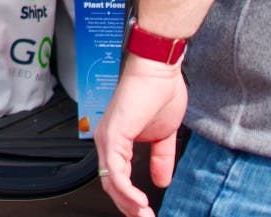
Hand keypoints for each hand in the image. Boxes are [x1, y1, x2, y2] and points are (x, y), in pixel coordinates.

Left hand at [94, 56, 188, 216]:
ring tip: (144, 214)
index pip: (117, 177)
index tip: (146, 211)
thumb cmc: (159, 92)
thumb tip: (162, 180)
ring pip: (110, 180)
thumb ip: (160, 158)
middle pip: (110, 183)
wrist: (159, 69)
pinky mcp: (112, 134)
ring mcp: (107, 137)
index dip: (130, 197)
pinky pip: (115, 170)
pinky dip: (126, 189)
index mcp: (117, 140)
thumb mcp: (164, 135)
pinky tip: (138, 200)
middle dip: (128, 206)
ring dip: (128, 202)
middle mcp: (107, 140)